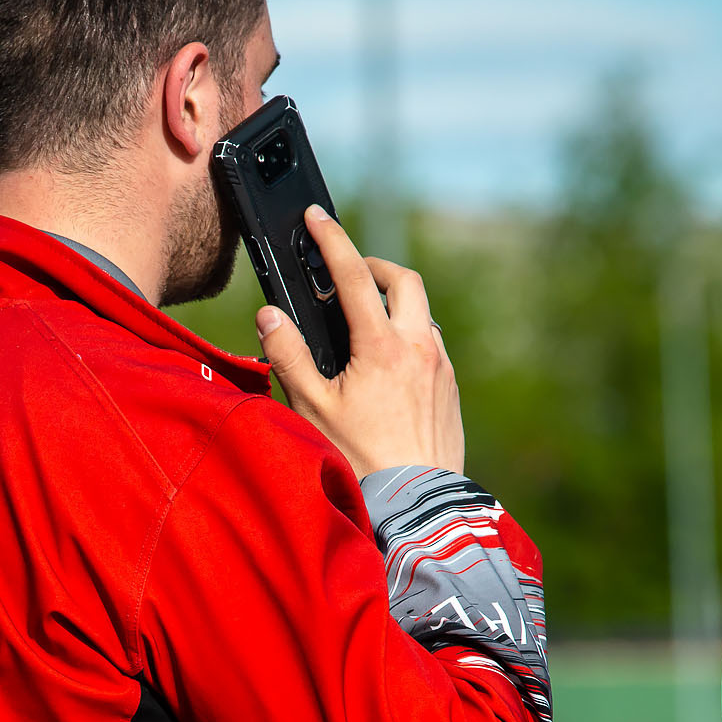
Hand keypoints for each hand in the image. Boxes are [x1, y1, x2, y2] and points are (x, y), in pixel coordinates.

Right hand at [254, 206, 463, 478]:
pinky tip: (388, 363)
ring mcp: (441, 367)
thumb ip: (288, 356)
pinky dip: (408, 336)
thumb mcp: (312, 409)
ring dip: (393, 304)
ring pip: (420, 313)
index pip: (351, 276)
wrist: (417, 504)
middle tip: (347, 275)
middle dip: (373, 267)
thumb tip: (271, 316)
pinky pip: (432, 344)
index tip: (315, 217)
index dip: (331, 240)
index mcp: (380, 347)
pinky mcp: (451, 388)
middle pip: (402, 281)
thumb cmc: (359, 461)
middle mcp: (417, 347)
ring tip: (364, 324)